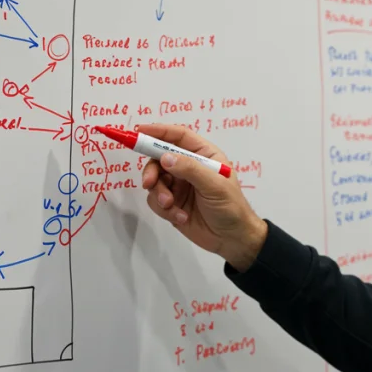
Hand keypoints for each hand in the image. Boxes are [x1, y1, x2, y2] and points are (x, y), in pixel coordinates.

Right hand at [138, 123, 265, 270]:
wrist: (232, 240)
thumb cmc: (231, 207)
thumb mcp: (214, 185)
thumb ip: (190, 169)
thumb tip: (165, 157)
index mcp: (204, 155)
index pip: (178, 137)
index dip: (159, 131)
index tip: (139, 131)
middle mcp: (189, 167)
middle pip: (160, 158)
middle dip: (152, 170)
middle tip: (148, 183)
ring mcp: (179, 186)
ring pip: (155, 181)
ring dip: (159, 194)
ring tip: (170, 205)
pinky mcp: (172, 204)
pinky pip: (156, 200)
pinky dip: (164, 209)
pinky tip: (181, 217)